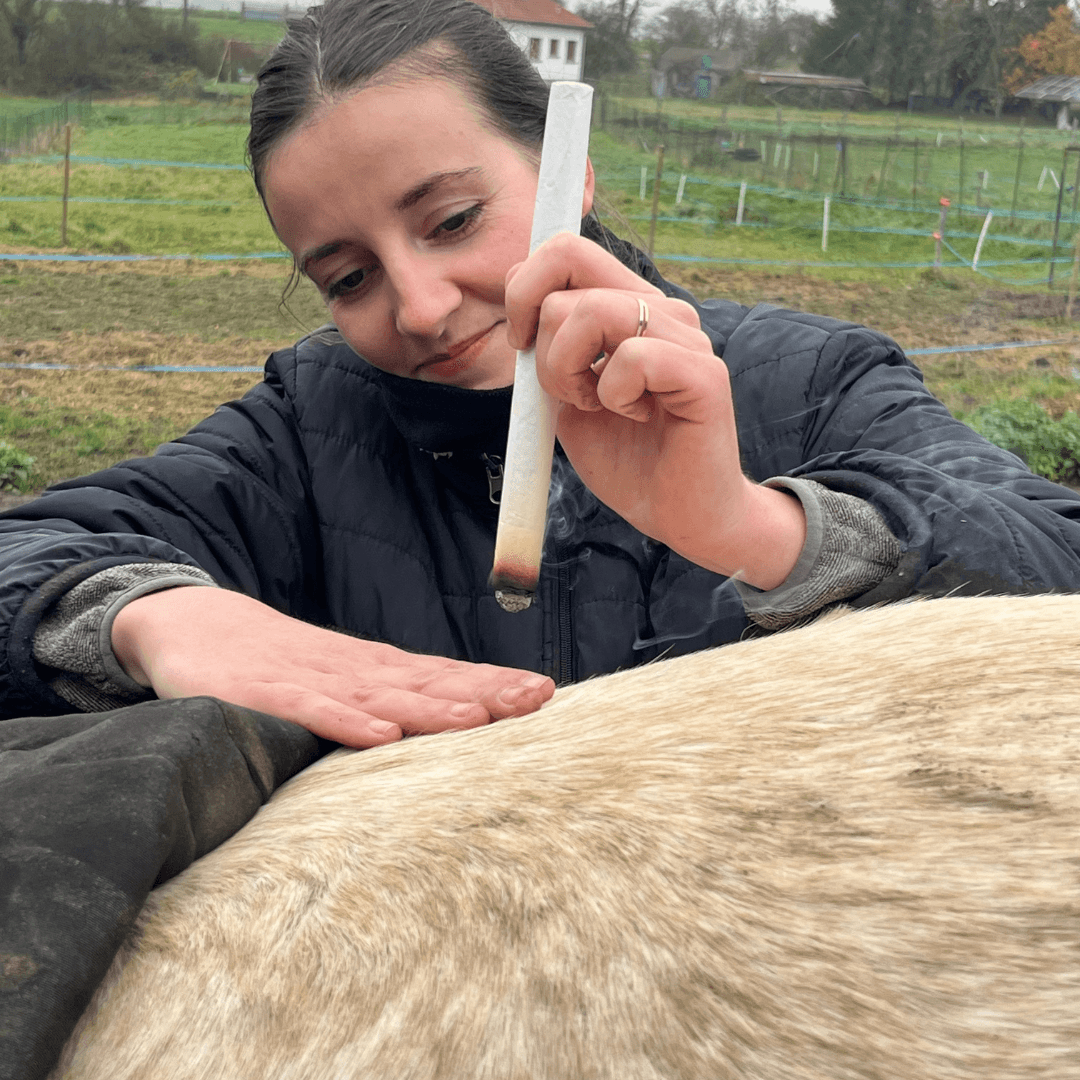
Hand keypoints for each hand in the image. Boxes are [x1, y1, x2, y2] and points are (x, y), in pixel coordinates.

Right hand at [111, 587, 554, 748]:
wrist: (194, 623)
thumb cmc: (276, 661)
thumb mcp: (337, 679)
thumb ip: (384, 699)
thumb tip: (445, 723)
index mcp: (373, 669)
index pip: (444, 675)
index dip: (492, 683)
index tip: (543, 692)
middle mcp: (355, 671)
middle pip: (428, 683)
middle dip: (484, 691)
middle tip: (536, 698)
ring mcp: (312, 680)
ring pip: (382, 695)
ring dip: (432, 707)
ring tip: (479, 717)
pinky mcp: (266, 695)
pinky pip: (311, 711)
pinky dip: (346, 721)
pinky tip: (381, 734)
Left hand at [504, 234, 805, 590]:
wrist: (679, 515)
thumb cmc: (627, 459)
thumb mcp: (566, 397)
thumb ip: (547, 348)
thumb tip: (519, 296)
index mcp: (627, 306)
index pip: (565, 249)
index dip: (522, 288)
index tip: (522, 347)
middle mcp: (659, 309)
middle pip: (567, 260)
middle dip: (539, 334)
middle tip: (566, 390)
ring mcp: (685, 336)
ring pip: (590, 310)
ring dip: (570, 371)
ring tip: (600, 405)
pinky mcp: (703, 374)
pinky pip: (630, 360)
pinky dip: (612, 396)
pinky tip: (636, 416)